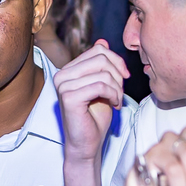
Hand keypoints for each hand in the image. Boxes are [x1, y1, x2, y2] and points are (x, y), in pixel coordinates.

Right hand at [54, 40, 129, 161]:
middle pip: (101, 58)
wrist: (88, 144)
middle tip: (120, 93)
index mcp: (68, 70)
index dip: (117, 62)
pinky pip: (100, 86)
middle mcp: (61, 75)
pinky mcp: (69, 98)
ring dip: (117, 88)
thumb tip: (102, 41)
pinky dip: (113, 95)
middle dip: (118, 75)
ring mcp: (63, 86)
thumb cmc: (95, 117)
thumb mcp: (103, 85)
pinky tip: (114, 105)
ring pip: (103, 72)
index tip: (124, 78)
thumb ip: (101, 65)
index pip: (98, 50)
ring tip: (117, 101)